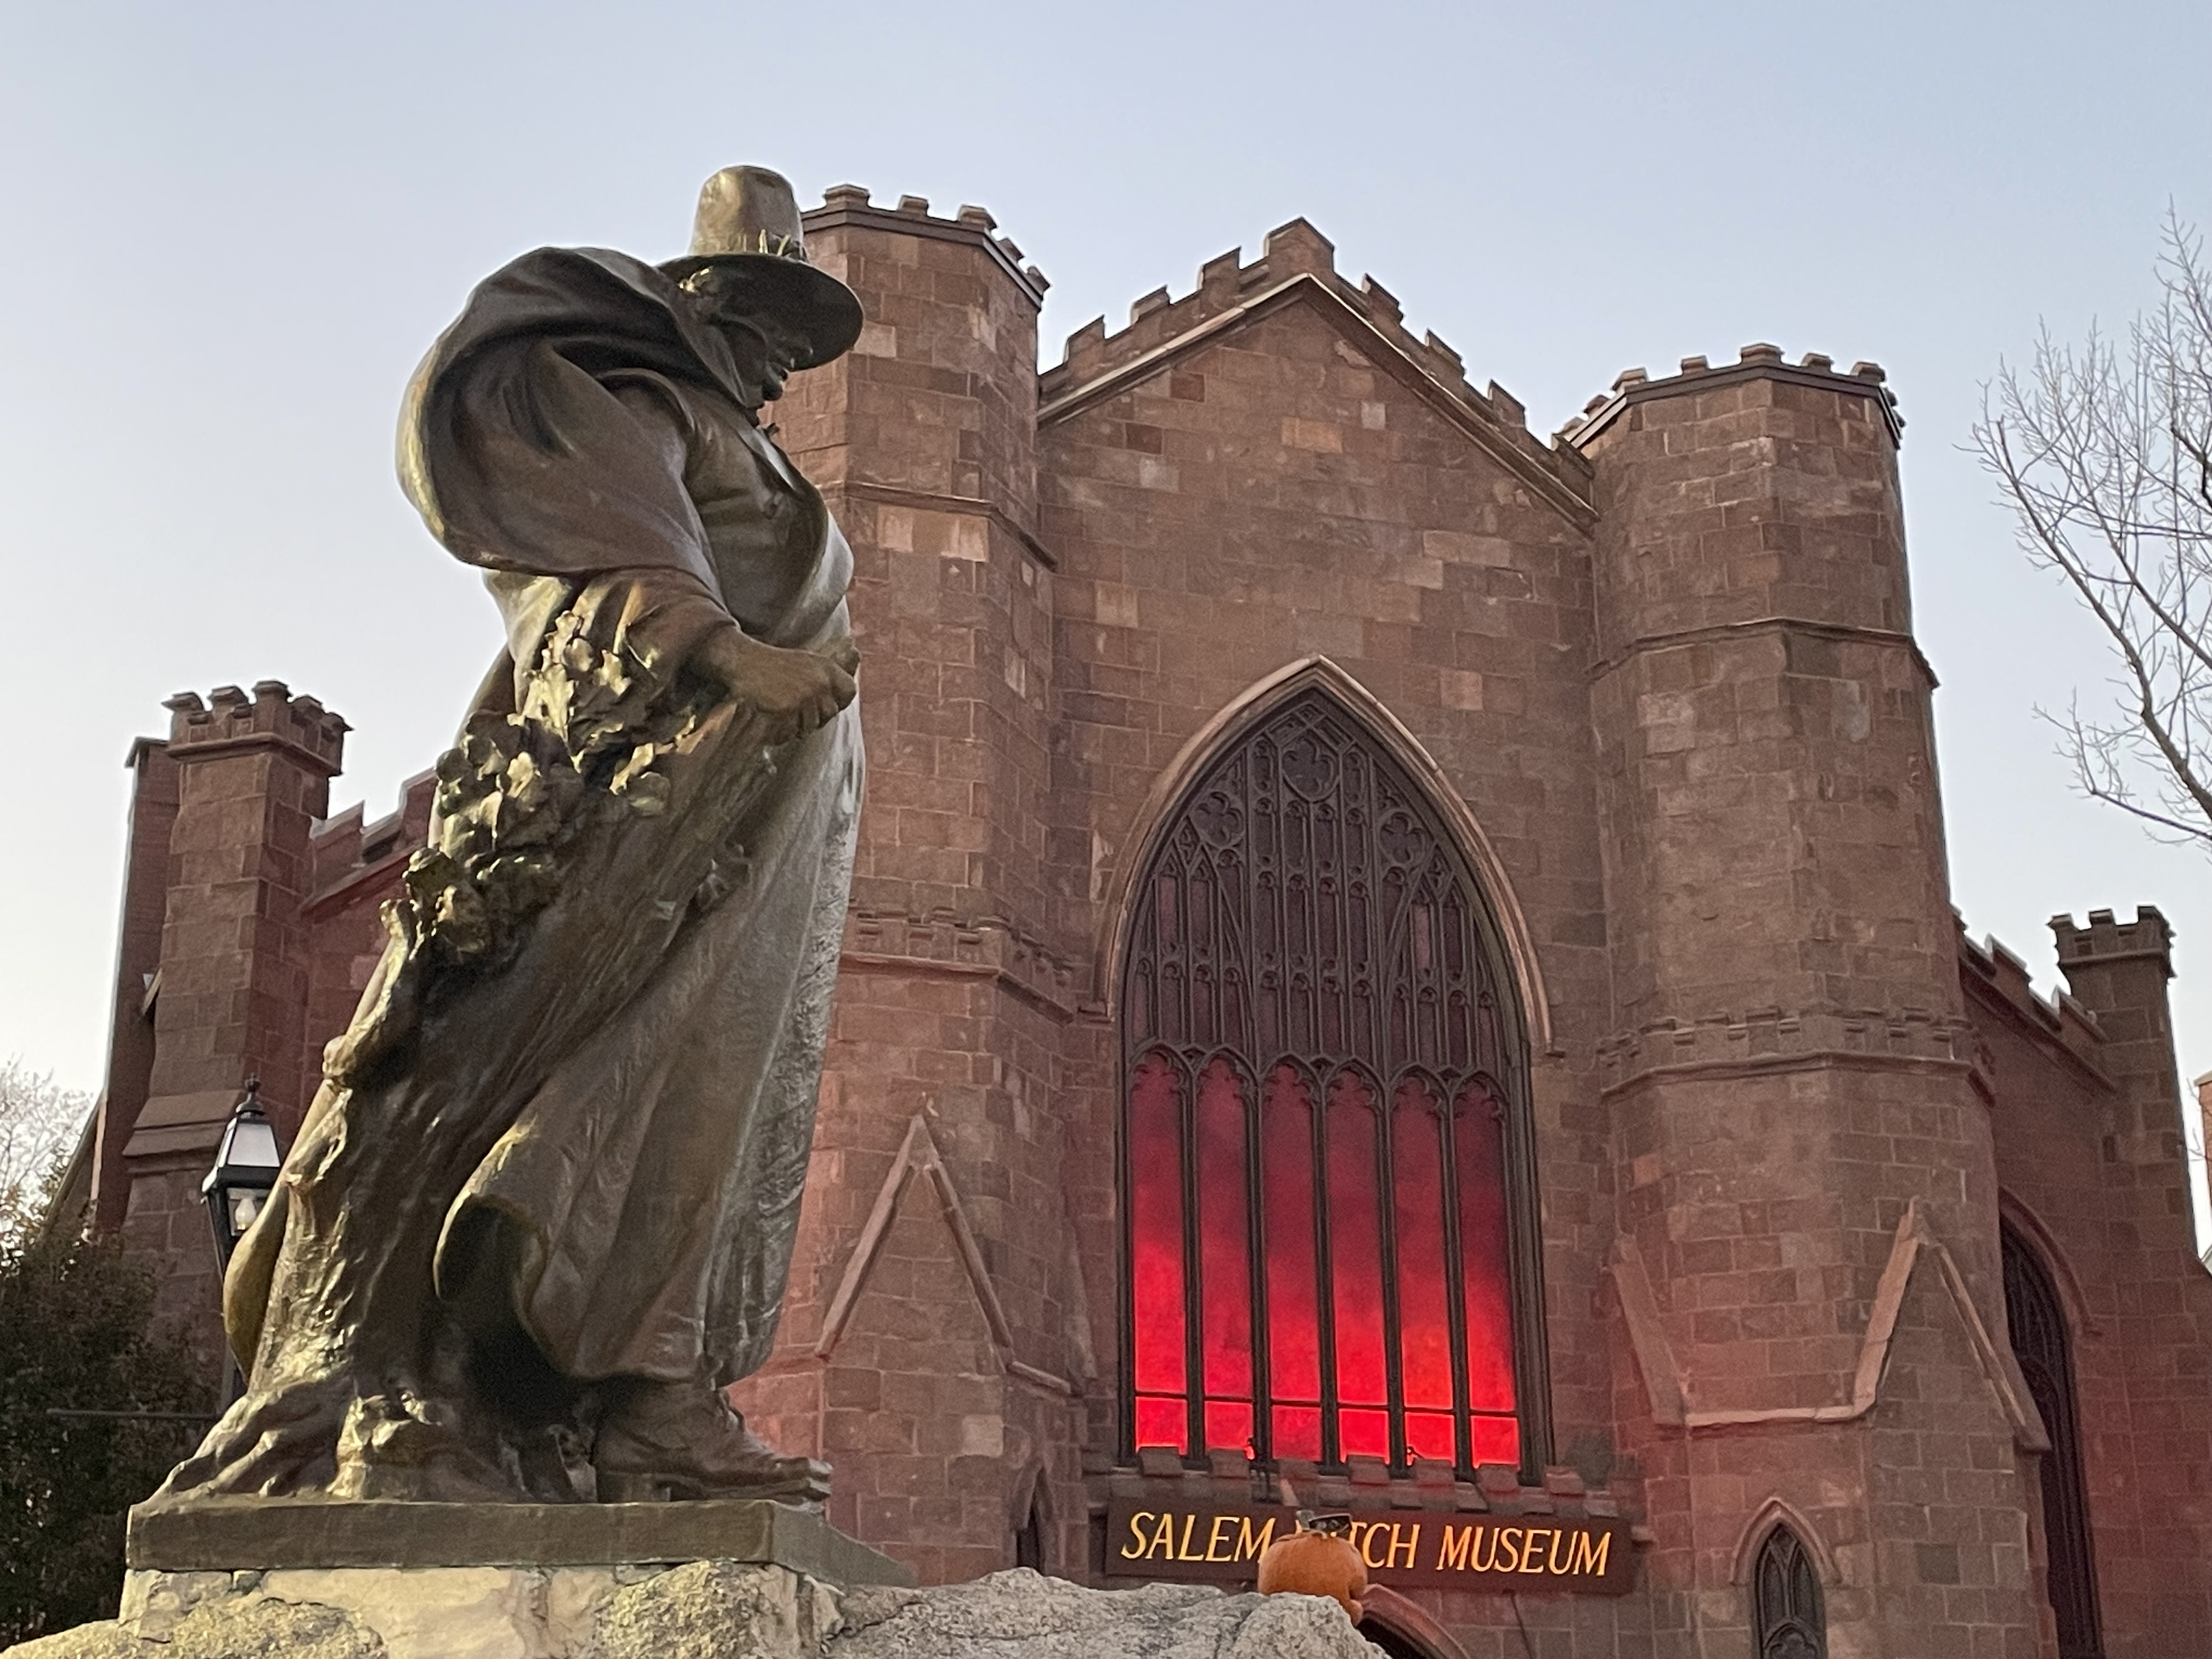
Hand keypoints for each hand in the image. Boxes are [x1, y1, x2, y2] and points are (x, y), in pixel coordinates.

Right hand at [688, 627, 856, 744]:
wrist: (744, 661)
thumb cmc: (773, 663)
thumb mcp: (806, 661)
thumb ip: (826, 675)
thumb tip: (853, 665)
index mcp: (827, 667)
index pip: (850, 691)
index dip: (839, 702)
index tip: (824, 705)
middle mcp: (820, 682)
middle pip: (830, 714)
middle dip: (815, 717)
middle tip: (795, 710)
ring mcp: (805, 696)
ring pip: (811, 726)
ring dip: (797, 725)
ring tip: (781, 711)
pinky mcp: (788, 709)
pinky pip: (792, 731)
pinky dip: (782, 730)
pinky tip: (772, 715)